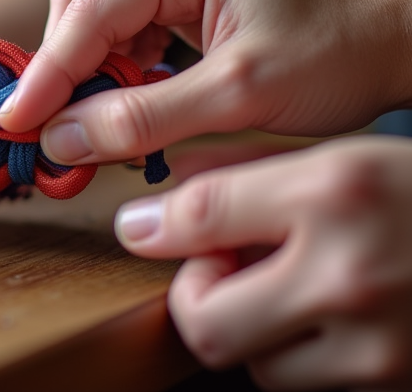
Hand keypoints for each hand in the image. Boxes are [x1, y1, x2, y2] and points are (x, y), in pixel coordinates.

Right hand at [0, 0, 411, 163]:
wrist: (391, 46)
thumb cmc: (333, 59)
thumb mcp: (238, 95)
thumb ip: (144, 117)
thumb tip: (60, 141)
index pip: (89, 11)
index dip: (46, 71)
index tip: (16, 121)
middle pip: (80, 5)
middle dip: (59, 69)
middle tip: (44, 131)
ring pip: (94, 18)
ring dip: (82, 72)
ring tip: (80, 124)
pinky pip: (123, 29)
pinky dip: (110, 71)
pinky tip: (117, 105)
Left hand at [115, 136, 411, 388]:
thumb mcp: (351, 158)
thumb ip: (254, 172)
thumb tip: (164, 199)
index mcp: (337, 194)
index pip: (200, 215)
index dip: (154, 225)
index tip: (141, 229)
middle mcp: (351, 273)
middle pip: (206, 320)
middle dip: (199, 298)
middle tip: (220, 272)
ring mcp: (379, 347)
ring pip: (256, 364)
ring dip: (255, 332)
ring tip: (293, 292)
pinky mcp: (394, 388)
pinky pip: (309, 386)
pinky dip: (301, 359)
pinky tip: (331, 320)